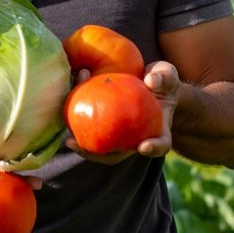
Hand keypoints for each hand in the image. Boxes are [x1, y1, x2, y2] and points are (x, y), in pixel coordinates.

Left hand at [65, 61, 179, 163]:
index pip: (160, 144)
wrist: (149, 83)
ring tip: (68, 140)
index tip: (144, 147)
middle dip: (99, 156)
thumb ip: (163, 77)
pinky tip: (67, 106)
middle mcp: (135, 139)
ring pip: (100, 146)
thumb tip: (151, 81)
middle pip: (119, 155)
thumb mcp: (166, 76)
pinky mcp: (102, 126)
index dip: (153, 148)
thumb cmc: (160, 81)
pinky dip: (77, 120)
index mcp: (157, 132)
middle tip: (82, 148)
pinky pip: (88, 128)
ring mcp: (118, 136)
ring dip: (82, 146)